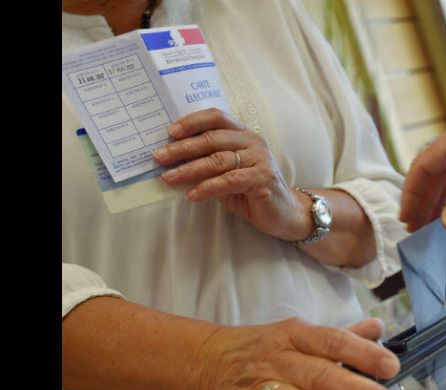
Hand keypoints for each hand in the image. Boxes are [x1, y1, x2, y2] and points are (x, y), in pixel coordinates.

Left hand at [153, 108, 311, 240]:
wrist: (285, 214)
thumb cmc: (252, 193)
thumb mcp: (227, 175)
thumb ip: (207, 165)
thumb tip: (172, 163)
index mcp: (243, 135)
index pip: (216, 118)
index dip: (192, 122)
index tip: (169, 132)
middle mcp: (253, 142)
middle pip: (212, 138)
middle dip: (182, 148)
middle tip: (159, 157)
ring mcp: (260, 159)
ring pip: (218, 160)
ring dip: (189, 169)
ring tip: (168, 177)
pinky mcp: (262, 179)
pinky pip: (229, 180)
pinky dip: (208, 188)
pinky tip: (192, 195)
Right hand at [197, 317, 399, 389]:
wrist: (211, 357)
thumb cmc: (267, 348)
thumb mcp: (301, 334)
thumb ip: (341, 335)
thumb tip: (377, 328)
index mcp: (297, 335)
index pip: (334, 341)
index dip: (363, 352)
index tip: (391, 366)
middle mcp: (279, 358)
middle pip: (317, 371)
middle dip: (350, 386)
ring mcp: (257, 385)